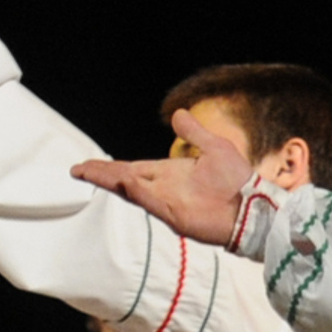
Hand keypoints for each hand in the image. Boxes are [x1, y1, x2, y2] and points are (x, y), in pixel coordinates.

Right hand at [75, 104, 256, 243]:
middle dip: (101, 174)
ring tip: (89, 173)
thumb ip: (194, 133)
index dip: (110, 167)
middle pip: (125, 180)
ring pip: (132, 191)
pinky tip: (125, 183)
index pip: (133, 169)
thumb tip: (178, 114)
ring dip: (112, 182)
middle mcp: (164, 189)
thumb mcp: (214, 147)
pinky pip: (153, 203)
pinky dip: (139, 193)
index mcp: (170, 173)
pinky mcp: (178, 216)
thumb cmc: (238, 181)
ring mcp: (169, 203)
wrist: (255, 206)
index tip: (87, 164)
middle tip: (77, 169)